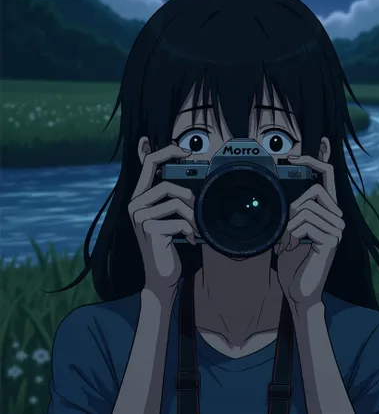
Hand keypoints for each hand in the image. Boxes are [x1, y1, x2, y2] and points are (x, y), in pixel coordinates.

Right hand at [128, 144, 198, 300]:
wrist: (161, 275)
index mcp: (139, 196)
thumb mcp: (168, 215)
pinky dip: (190, 231)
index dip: (166, 151)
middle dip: (187, 197)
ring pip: (177, 203)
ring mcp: (140, 217)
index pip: (148, 163)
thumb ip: (170, 195)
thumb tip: (179, 170)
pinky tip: (188, 240)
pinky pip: (180, 221)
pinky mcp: (149, 230)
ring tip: (193, 229)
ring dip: (192, 218)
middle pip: (166, 184)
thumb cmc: (167, 242)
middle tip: (195, 209)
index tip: (185, 150)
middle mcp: (135, 204)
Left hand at [276, 155, 344, 309]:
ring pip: (306, 208)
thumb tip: (286, 192)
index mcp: (327, 212)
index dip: (314, 160)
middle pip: (315, 190)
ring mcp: (337, 229)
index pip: (327, 177)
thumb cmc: (292, 261)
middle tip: (286, 229)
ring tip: (287, 243)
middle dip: (294, 207)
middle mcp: (337, 218)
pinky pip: (305, 223)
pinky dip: (291, 234)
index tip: (295, 155)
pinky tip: (292, 248)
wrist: (297, 291)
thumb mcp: (287, 230)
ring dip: (289, 225)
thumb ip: (291, 211)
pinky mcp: (332, 240)